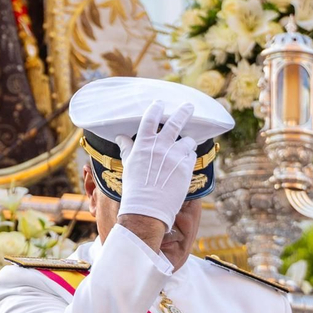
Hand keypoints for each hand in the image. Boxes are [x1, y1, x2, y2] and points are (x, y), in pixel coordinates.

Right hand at [111, 101, 195, 231]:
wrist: (147, 209)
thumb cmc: (134, 188)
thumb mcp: (129, 165)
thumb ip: (128, 148)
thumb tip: (121, 137)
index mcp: (144, 144)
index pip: (150, 119)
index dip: (156, 109)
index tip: (160, 103)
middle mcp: (160, 146)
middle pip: (175, 122)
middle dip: (184, 111)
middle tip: (189, 106)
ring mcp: (175, 156)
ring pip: (187, 140)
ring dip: (187, 143)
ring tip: (184, 148)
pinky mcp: (186, 167)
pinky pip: (191, 156)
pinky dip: (189, 157)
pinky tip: (184, 164)